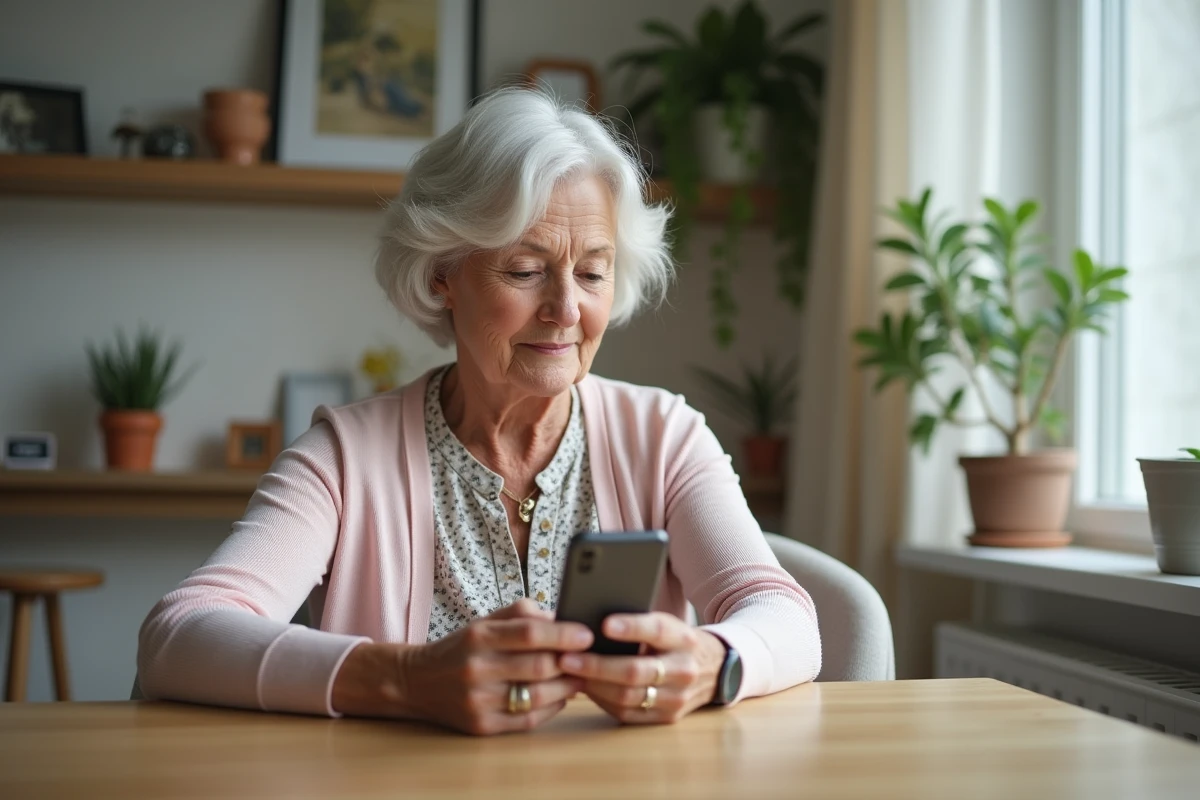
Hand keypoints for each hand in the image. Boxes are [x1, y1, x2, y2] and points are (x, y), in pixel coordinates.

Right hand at [333, 599, 592, 734]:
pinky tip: (561, 696)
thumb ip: (522, 614)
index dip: (564, 634)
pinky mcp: (481, 727)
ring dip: (567, 687)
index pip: (530, 634)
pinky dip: (552, 708)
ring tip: (581, 677)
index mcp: (479, 637)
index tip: (587, 634)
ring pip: (537, 696)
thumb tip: (562, 618)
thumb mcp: (484, 621)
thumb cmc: (461, 647)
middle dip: (571, 662)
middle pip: (538, 667)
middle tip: (592, 657)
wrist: (416, 682)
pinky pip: (528, 720)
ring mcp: (478, 701)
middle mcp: (477, 669)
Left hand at [557, 612, 727, 723]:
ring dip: (594, 685)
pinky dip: (603, 701)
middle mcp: (684, 669)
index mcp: (684, 638)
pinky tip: (587, 688)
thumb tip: (590, 623)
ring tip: (570, 673)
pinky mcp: (668, 717)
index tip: (603, 625)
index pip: (657, 630)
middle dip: (596, 665)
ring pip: (628, 696)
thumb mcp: (669, 626)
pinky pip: (628, 713)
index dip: (630, 628)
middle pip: (635, 670)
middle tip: (567, 658)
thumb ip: (639, 624)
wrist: (715, 669)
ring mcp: (678, 697)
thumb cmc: (677, 642)